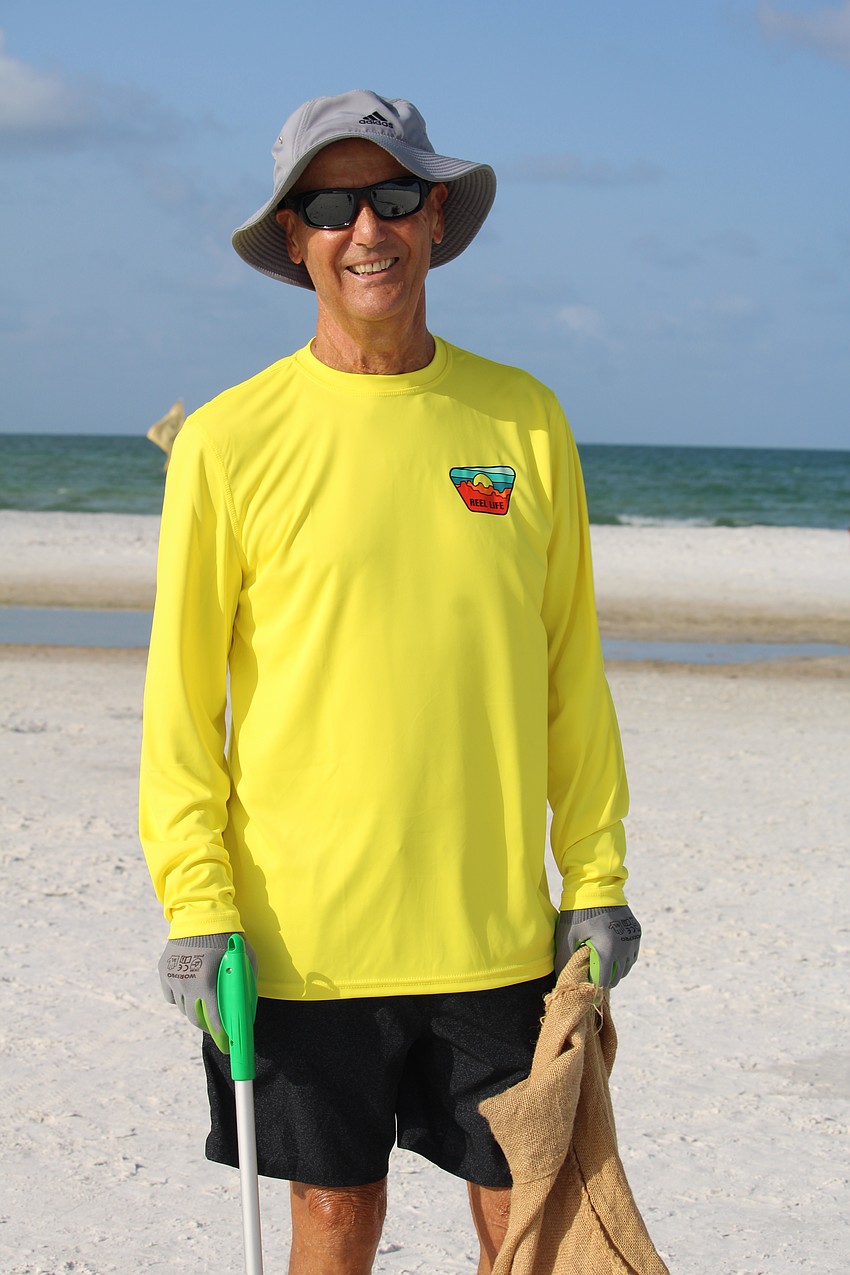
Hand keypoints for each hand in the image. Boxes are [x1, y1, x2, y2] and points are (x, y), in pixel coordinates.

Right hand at [158, 933, 257, 1050]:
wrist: (200, 912)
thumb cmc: (228, 935)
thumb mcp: (244, 958)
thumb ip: (246, 983)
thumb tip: (247, 1007)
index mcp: (207, 982)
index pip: (214, 1019)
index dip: (222, 1036)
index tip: (228, 1046)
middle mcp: (187, 983)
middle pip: (194, 1018)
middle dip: (206, 1025)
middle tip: (216, 1025)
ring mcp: (173, 978)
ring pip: (181, 1008)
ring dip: (193, 1010)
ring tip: (204, 1004)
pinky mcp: (164, 971)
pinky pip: (170, 995)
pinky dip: (179, 997)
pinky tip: (190, 990)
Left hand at [555, 906, 640, 988]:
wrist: (595, 887)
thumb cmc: (578, 912)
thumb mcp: (567, 936)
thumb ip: (563, 959)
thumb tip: (560, 979)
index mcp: (608, 951)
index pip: (603, 982)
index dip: (594, 988)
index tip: (586, 989)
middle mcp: (624, 948)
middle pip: (616, 977)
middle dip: (604, 980)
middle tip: (592, 976)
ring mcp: (632, 939)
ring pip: (626, 967)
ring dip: (616, 971)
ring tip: (602, 966)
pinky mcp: (636, 931)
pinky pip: (632, 954)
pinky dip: (624, 959)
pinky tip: (613, 955)